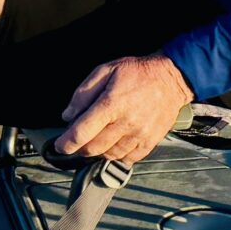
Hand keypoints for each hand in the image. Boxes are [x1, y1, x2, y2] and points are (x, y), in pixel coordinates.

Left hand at [54, 54, 193, 163]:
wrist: (171, 78)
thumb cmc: (138, 72)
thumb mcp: (105, 70)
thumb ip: (83, 93)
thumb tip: (68, 115)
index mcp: (111, 104)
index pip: (82, 132)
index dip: (66, 143)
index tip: (60, 146)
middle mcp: (125, 122)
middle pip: (93, 148)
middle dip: (80, 147)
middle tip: (78, 140)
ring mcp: (139, 134)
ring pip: (109, 155)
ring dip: (98, 152)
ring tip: (97, 139)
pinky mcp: (150, 141)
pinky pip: (128, 159)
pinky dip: (117, 156)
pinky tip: (114, 145)